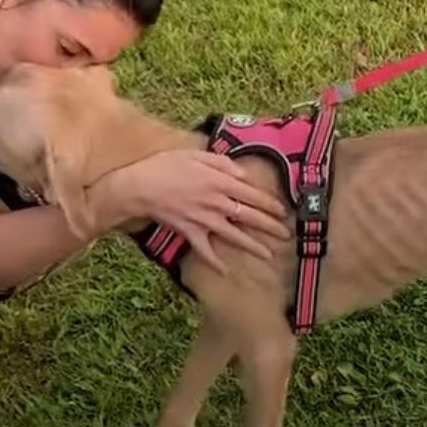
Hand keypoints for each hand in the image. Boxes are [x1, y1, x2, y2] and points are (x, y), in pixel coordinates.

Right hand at [103, 149, 289, 273]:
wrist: (140, 186)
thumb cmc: (166, 166)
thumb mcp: (196, 155)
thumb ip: (222, 163)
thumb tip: (243, 173)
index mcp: (221, 182)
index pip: (253, 195)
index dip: (270, 204)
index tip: (283, 211)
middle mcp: (217, 203)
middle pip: (249, 217)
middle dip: (270, 227)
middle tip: (286, 234)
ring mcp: (204, 220)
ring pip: (234, 236)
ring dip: (252, 246)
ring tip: (268, 255)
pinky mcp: (190, 232)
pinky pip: (205, 250)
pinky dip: (215, 262)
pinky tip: (225, 271)